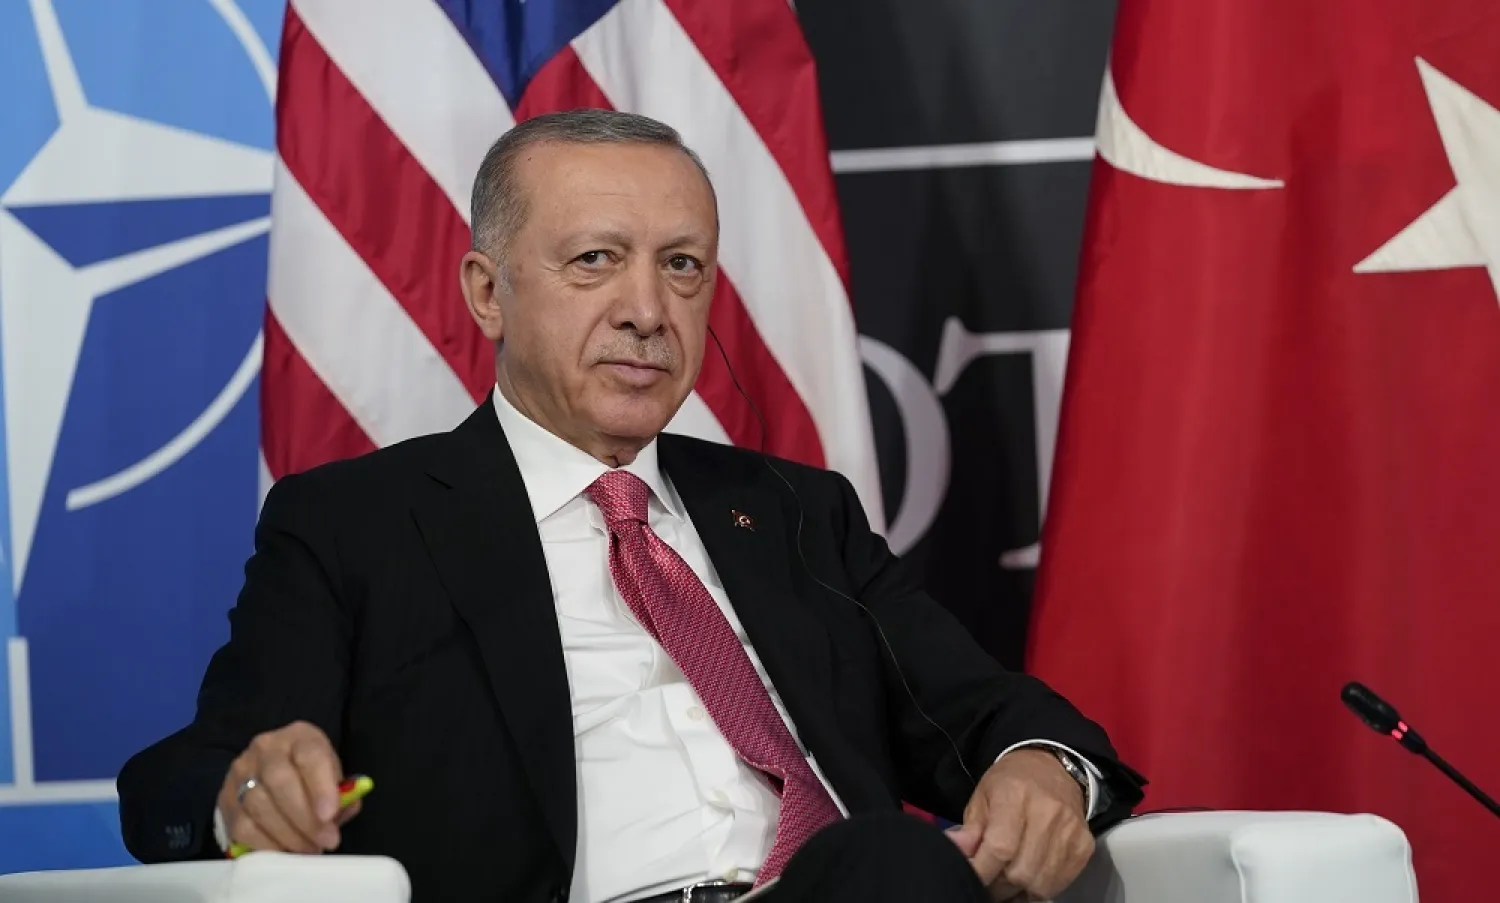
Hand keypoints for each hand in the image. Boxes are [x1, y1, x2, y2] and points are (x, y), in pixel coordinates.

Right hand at [217, 721, 356, 854]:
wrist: (271, 773)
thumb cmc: (310, 776)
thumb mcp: (332, 776)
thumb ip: (342, 795)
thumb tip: (338, 817)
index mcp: (299, 736)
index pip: (310, 755)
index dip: (320, 786)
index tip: (330, 815)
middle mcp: (266, 748)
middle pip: (280, 781)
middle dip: (305, 818)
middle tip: (325, 841)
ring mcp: (240, 772)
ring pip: (259, 806)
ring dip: (288, 835)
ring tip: (308, 848)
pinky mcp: (225, 798)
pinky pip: (242, 827)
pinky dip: (266, 844)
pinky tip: (284, 851)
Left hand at [946, 749, 1093, 900]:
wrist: (1052, 768)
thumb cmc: (1010, 783)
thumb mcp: (982, 797)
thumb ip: (970, 830)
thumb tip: (957, 852)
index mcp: (1015, 795)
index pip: (1000, 848)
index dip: (982, 871)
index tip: (973, 876)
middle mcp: (1047, 813)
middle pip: (1020, 872)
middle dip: (999, 884)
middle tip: (989, 879)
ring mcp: (1070, 831)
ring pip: (1041, 884)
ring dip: (1019, 890)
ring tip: (1007, 880)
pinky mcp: (1084, 846)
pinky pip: (1060, 883)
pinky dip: (1040, 887)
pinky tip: (1029, 877)